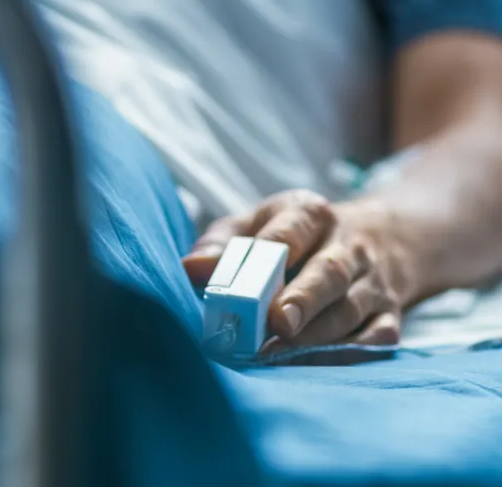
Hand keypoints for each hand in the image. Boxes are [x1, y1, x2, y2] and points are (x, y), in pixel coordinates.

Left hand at [183, 190, 417, 347]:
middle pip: (328, 271)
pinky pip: (375, 339)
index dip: (275, 249)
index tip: (253, 276)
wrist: (382, 237)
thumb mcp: (256, 223)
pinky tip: (313, 368)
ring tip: (278, 355)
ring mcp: (372, 282)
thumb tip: (191, 269)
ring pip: (349, 309)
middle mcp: (347, 245)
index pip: (293, 228)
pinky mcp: (389, 315)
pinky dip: (346, 356)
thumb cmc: (296, 235)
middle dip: (303, 298)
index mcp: (310, 213)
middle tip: (277, 323)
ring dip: (316, 336)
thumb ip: (222, 243)